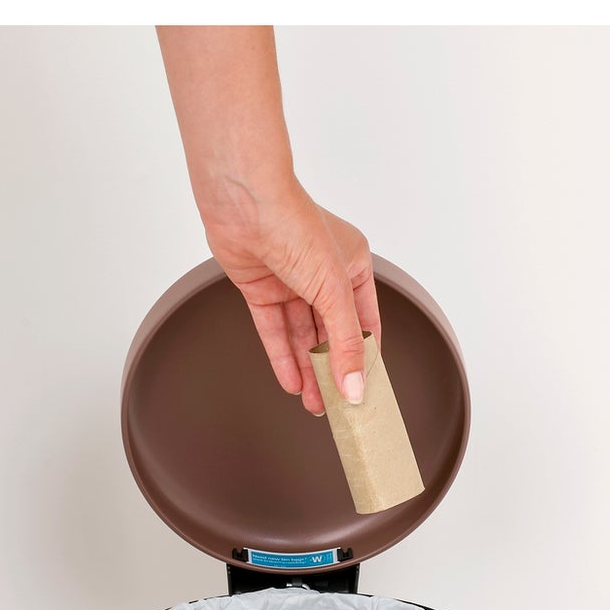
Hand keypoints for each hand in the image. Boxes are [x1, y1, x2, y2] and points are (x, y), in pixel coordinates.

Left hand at [197, 183, 380, 415]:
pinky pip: (275, 331)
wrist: (244, 203)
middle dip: (333, 371)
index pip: (366, 323)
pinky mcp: (261, 289)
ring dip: (309, 370)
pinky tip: (293, 383)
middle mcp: (323, 274)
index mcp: (353, 265)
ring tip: (315, 404)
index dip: (365, 358)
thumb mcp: (334, 290)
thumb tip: (355, 385)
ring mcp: (291, 282)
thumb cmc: (296, 226)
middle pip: (331, 334)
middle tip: (336, 405)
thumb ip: (345, 343)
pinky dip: (283, 357)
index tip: (365, 390)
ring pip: (303, 336)